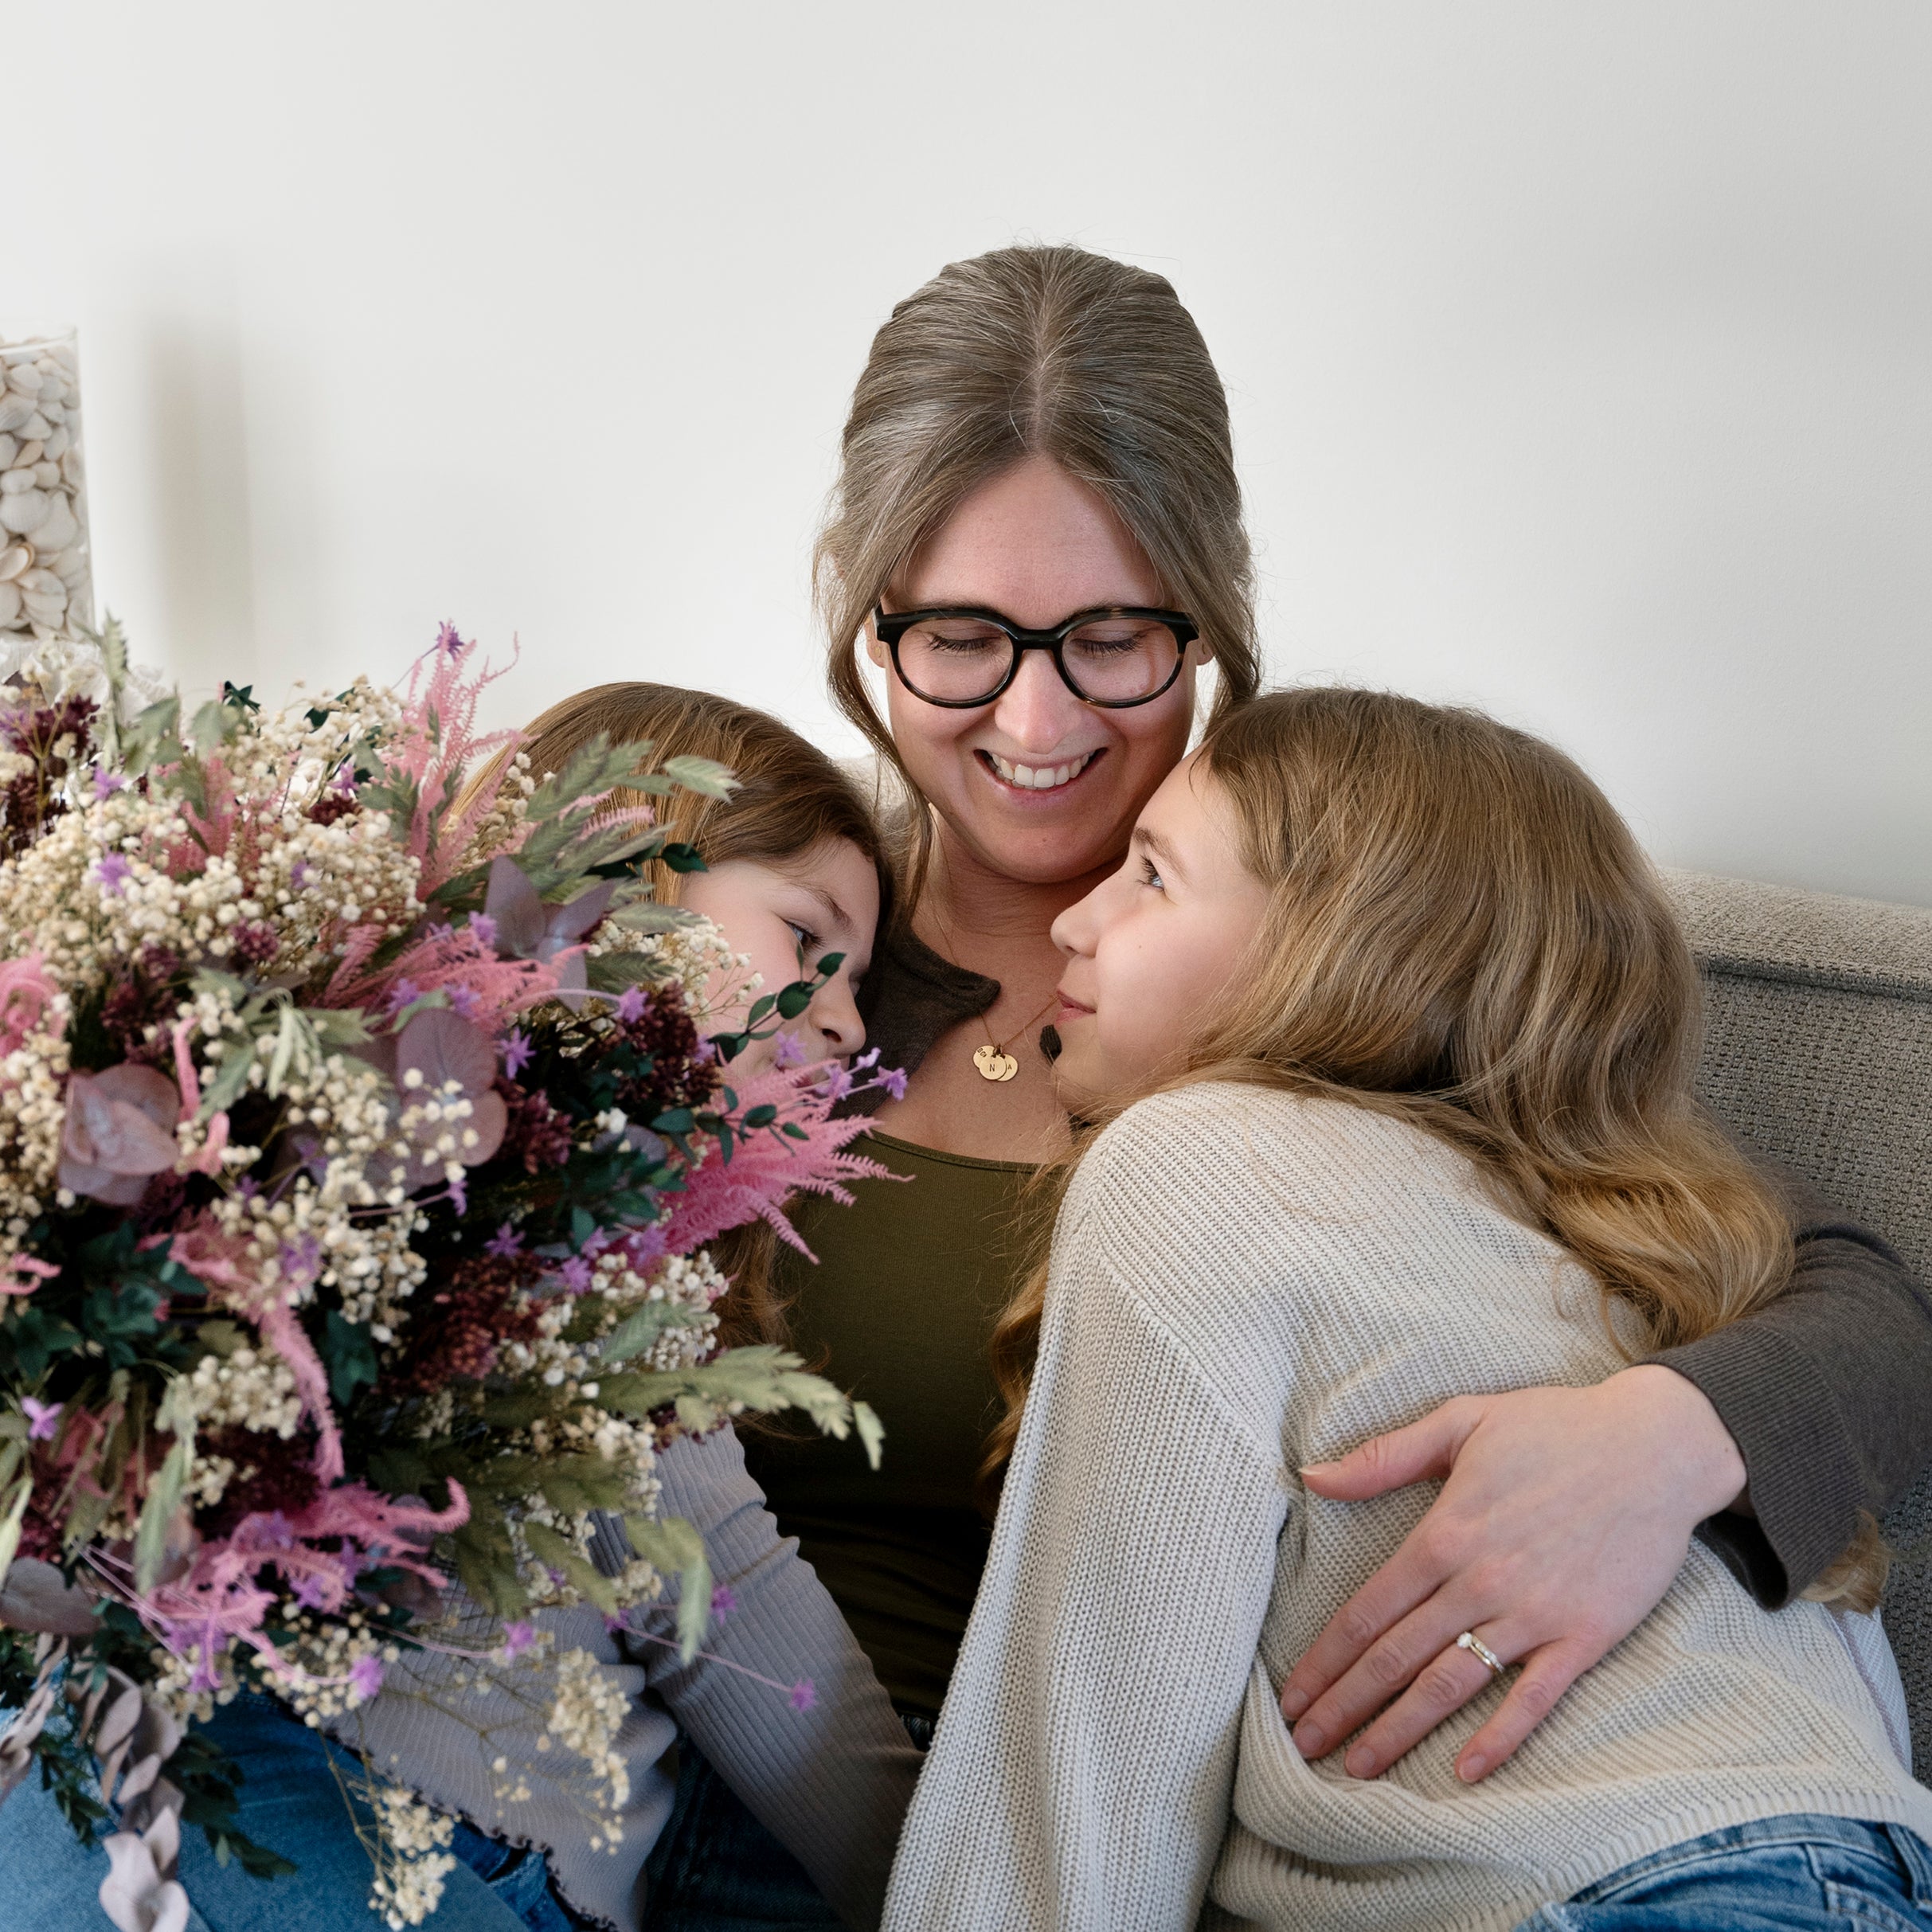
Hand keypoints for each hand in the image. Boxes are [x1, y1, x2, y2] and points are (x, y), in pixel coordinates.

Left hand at [1277, 1366, 1746, 1782]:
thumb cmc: (1554, 1427)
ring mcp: (1533, 1614)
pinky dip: (1499, 1738)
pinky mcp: (1584, 1637)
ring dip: (1399, 1730)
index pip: (1366, 1611)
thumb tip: (1312, 1475)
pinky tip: (1465, 1772)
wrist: (1657, 1448)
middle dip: (1344, 1707)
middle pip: (1395, 1657)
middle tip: (1303, 1745)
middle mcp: (1480, 1582)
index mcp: (1444, 1533)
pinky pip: (1534, 1699)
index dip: (1324, 1660)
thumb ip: (1384, 1456)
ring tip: (1358, 1767)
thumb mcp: (1461, 1421)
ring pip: (1450, 1685)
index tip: (1290, 1697)